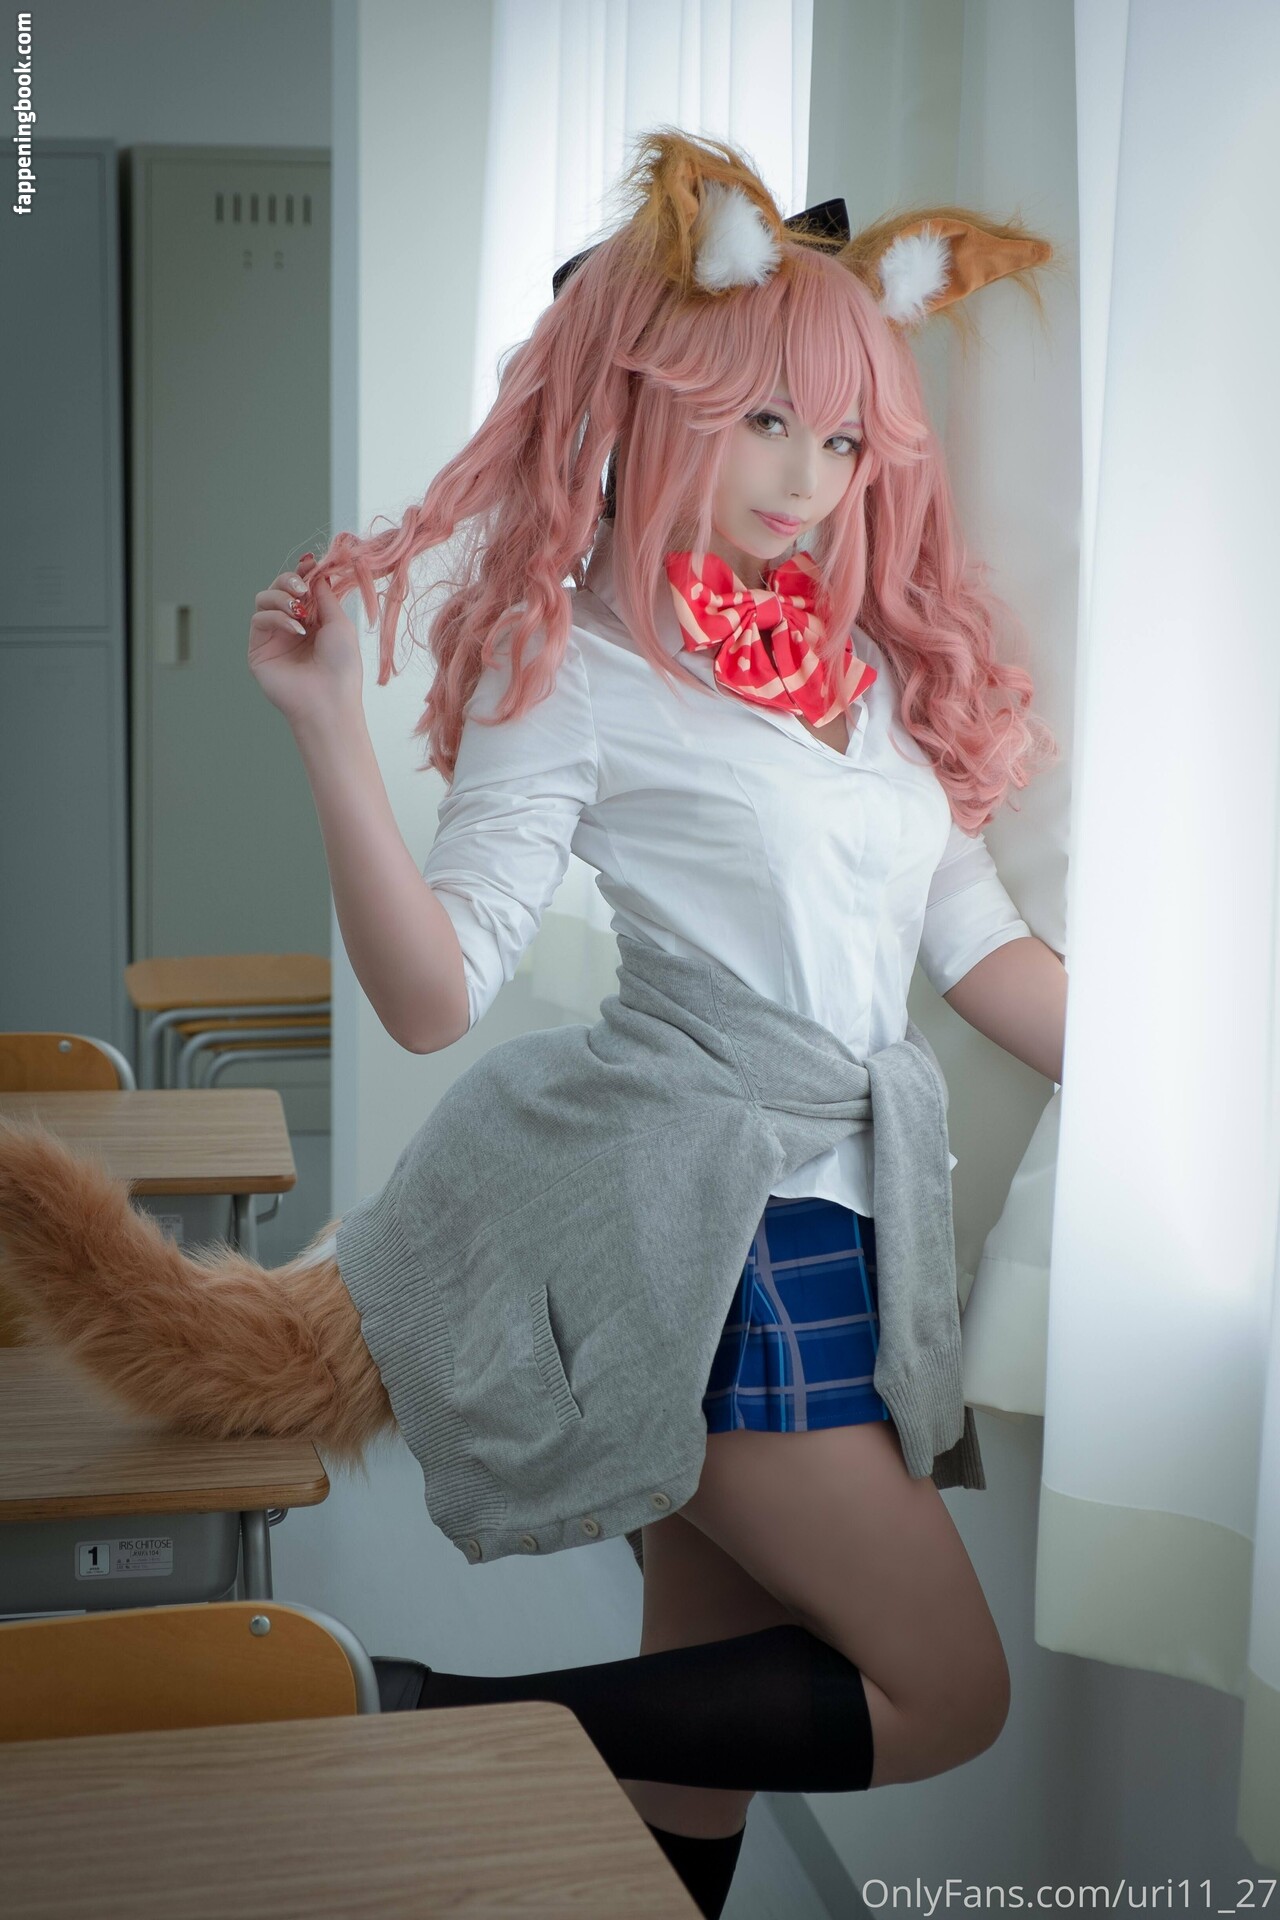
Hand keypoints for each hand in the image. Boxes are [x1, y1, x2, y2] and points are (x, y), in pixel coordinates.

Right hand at [248, 553, 362, 724]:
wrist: (328, 700)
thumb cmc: (342, 667)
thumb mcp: (340, 623)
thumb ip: (325, 596)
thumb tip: (316, 573)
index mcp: (314, 620)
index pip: (301, 588)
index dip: (303, 573)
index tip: (309, 562)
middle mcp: (292, 626)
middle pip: (279, 588)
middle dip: (289, 580)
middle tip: (302, 588)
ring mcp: (274, 637)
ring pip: (264, 598)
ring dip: (281, 597)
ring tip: (299, 611)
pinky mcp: (258, 648)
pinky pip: (259, 618)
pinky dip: (277, 617)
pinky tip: (296, 630)